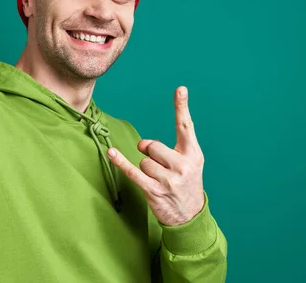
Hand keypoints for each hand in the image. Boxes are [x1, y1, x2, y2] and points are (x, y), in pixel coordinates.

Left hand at [107, 86, 204, 225]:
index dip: (181, 107)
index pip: (186, 126)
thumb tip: (143, 144)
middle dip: (151, 154)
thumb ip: (169, 147)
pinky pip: (133, 171)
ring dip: (146, 169)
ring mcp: (169, 179)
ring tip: (159, 180)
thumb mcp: (189, 163)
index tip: (180, 89)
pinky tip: (112, 153)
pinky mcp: (154, 190)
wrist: (190, 216)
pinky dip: (120, 162)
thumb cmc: (185, 184)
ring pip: (143, 160)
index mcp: (193, 154)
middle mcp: (183, 165)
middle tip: (161, 168)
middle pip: (153, 145)